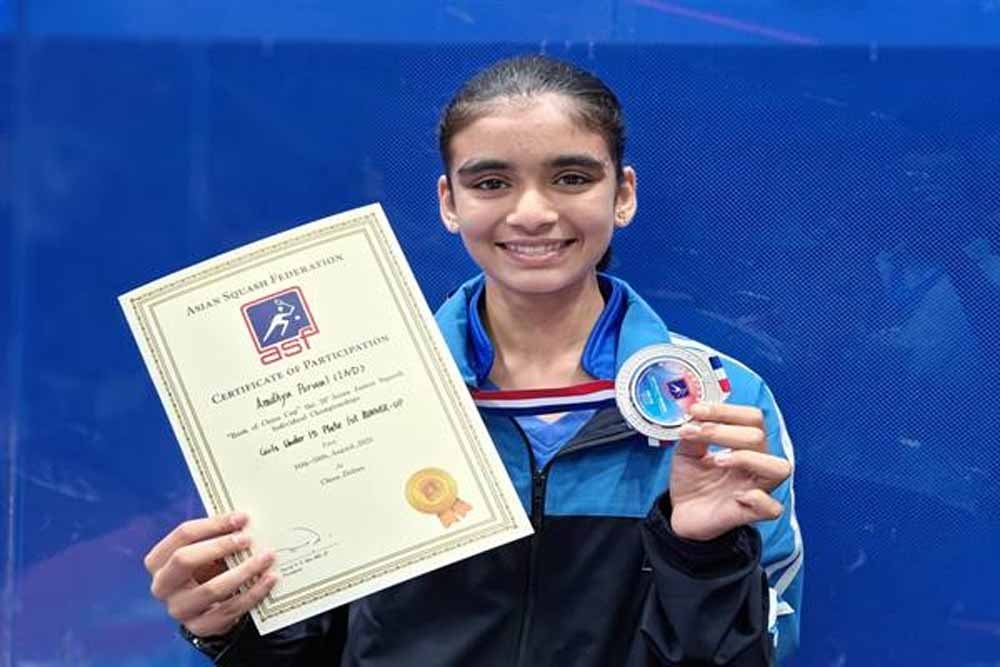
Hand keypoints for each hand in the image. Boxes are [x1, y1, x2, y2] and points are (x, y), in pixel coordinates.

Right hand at [144, 512, 278, 637]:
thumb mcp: (206, 552)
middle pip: (185, 560)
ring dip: (244, 571)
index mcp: (158, 560)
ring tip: (267, 557)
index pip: (183, 535)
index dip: (213, 524)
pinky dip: (253, 593)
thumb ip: (219, 537)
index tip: (242, 518)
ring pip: (211, 589)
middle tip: (249, 539)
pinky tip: (269, 579)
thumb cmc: (208, 569)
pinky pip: (229, 609)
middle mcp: (162, 586)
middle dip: (220, 546)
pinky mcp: (200, 627)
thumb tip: (246, 521)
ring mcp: (179, 609)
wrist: (209, 607)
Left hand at [669, 403, 791, 541]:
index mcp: (743, 445)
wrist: (681, 512)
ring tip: (717, 460)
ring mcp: (756, 488)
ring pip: (779, 467)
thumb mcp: (686, 451)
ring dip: (747, 458)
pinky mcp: (750, 514)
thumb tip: (697, 415)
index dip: (725, 411)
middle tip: (695, 434)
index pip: (751, 418)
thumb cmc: (692, 481)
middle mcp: (755, 464)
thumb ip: (694, 433)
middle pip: (758, 437)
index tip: (696, 410)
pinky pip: (772, 508)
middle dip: (723, 431)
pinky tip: (739, 495)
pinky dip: (760, 499)